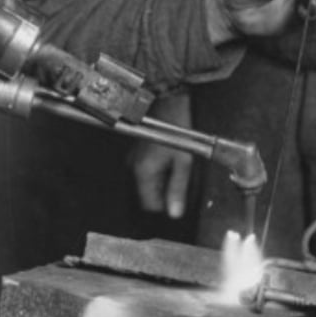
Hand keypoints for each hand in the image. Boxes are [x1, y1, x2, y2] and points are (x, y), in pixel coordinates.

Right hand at [132, 92, 193, 218]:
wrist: (167, 103)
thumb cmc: (176, 128)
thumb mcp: (183, 161)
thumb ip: (178, 189)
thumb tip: (174, 213)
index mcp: (142, 172)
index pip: (149, 205)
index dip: (165, 208)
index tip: (178, 203)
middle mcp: (133, 168)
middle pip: (145, 197)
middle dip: (161, 197)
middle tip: (177, 187)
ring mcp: (132, 160)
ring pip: (145, 186)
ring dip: (159, 187)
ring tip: (174, 174)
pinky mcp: (136, 154)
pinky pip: (144, 174)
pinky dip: (155, 176)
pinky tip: (167, 166)